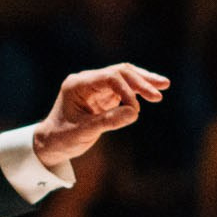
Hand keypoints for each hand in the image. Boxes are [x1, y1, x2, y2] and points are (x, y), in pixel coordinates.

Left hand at [31, 64, 168, 170]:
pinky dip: (138, 91)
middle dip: (140, 82)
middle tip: (159, 94)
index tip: (136, 110)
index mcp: (78, 84)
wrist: (51, 143)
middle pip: (119, 72)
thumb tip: (134, 112)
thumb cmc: (62, 138)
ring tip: (165, 84)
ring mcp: (96, 87)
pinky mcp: (103, 95)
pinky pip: (124, 88)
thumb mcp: (83, 132)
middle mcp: (87, 81)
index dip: (126, 90)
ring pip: (124, 77)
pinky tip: (153, 92)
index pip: (109, 78)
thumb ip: (108, 122)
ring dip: (143, 81)